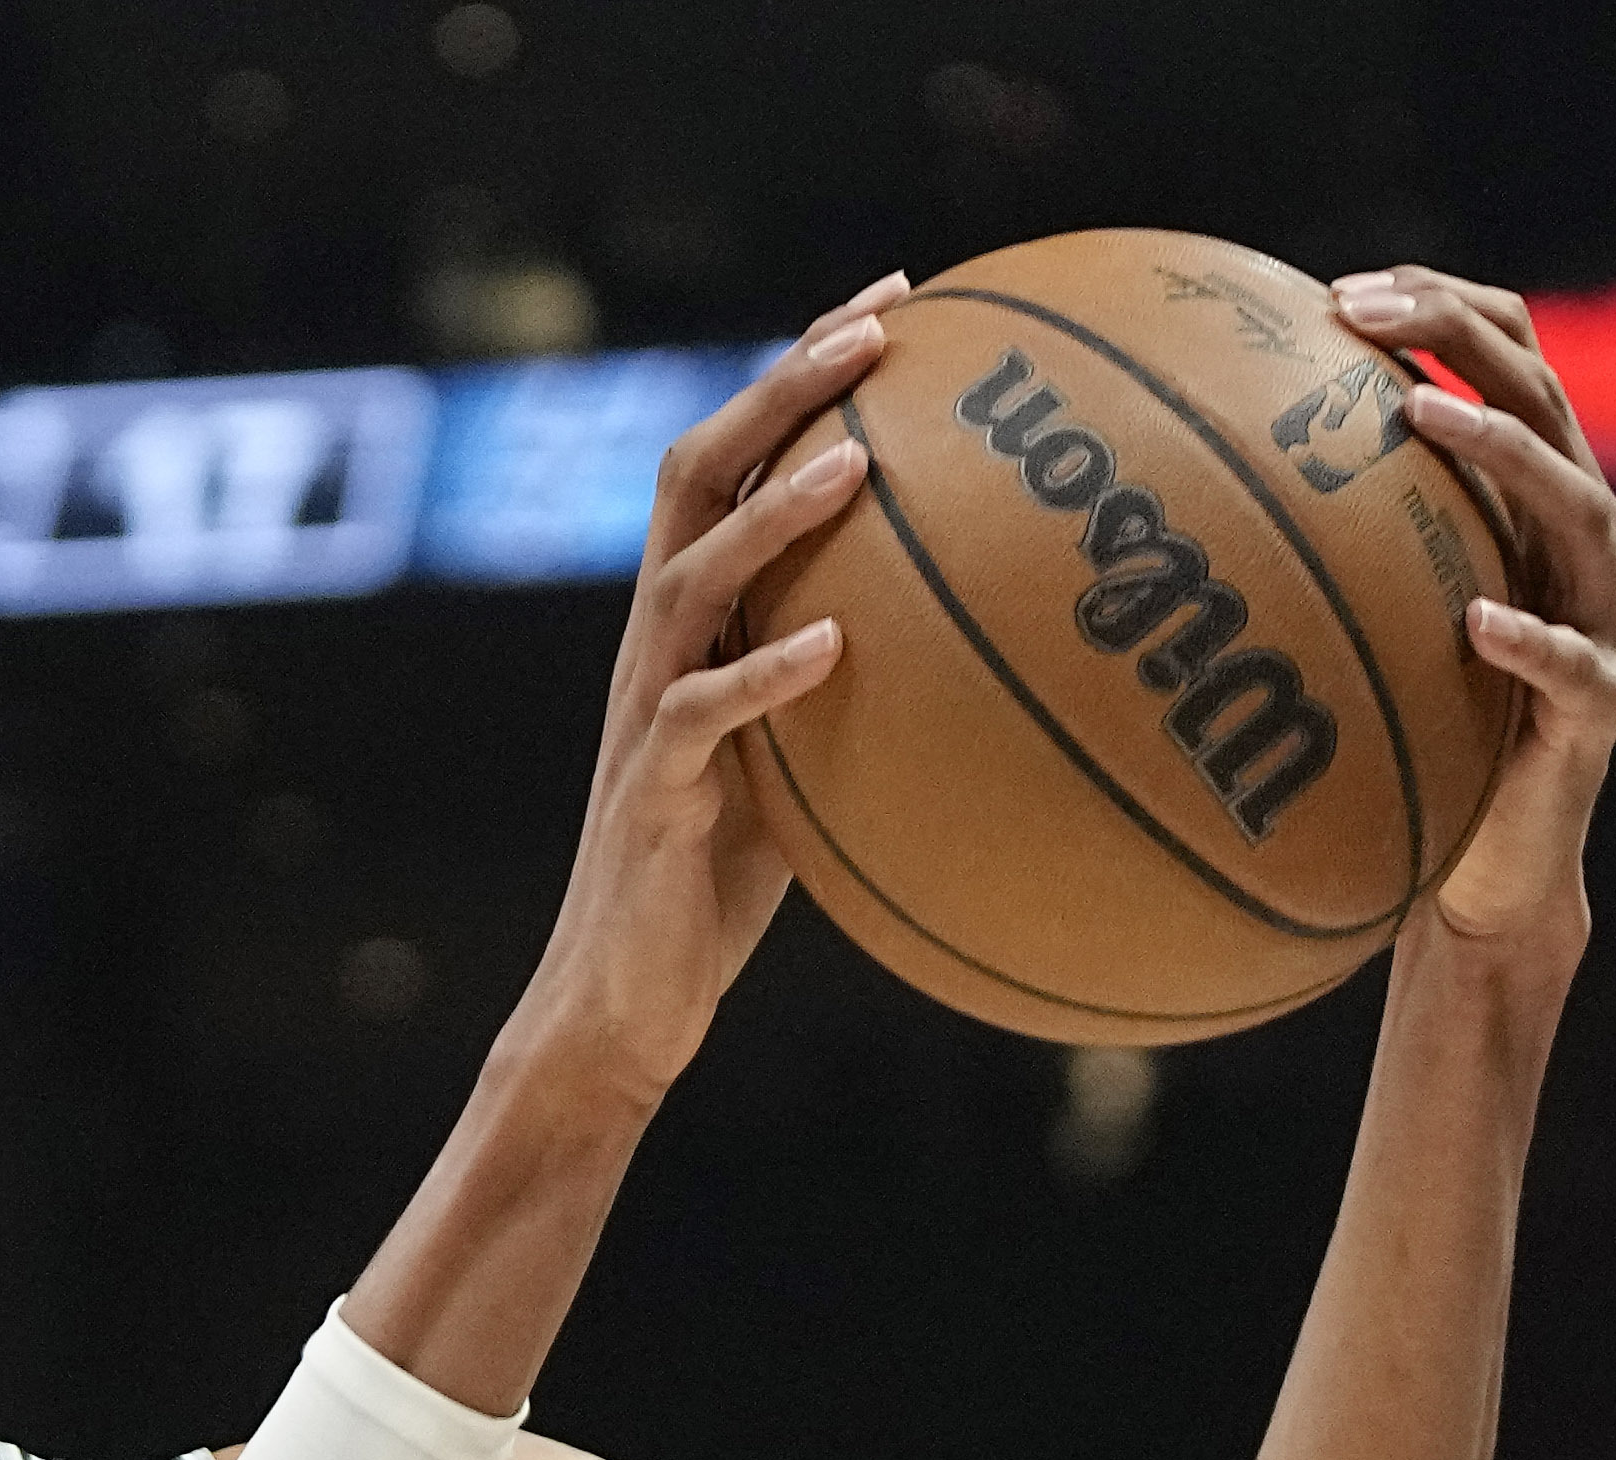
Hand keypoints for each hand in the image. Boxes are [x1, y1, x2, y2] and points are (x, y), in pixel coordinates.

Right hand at [515, 271, 909, 1109]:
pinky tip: (833, 645)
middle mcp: (655, 644)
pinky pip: (706, 715)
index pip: (732, 464)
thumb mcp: (801, 763)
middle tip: (873, 329)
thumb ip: (857, 691)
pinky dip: (767, 673)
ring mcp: (647, 713)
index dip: (798, 373)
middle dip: (781, 391)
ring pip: (691, 577)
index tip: (891, 301)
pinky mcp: (652, 793)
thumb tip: (996, 647)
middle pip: (696, 477)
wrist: (620, 1002)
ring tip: (860, 461)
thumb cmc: (715, 891)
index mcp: (687, 623)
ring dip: (776, 514)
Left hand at [1331, 265, 1615, 969]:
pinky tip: (1477, 621)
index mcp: (1532, 497)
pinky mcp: (1600, 707)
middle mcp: (1582, 538)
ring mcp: (1602, 618)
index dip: (1440, 308)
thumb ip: (1319, 542)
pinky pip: (1572, 666)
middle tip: (1366, 315)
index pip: (1510, 360)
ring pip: (1577, 509)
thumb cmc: (1413, 727)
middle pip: (1545, 399)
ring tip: (1423, 417)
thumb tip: (1169, 480)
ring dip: (1502, 455)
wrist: (1483, 861)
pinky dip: (1528, 639)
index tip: (1338, 294)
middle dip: (1461, 337)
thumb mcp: (1364, 616)